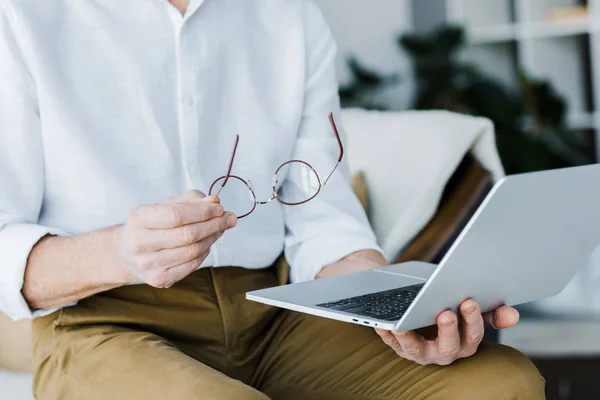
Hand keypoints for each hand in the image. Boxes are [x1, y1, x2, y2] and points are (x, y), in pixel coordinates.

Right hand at [114, 190, 236, 287]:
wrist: (127, 253)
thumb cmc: (151, 224)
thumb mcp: (165, 205)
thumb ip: (191, 200)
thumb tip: (215, 201)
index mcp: (139, 218)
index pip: (177, 215)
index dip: (203, 211)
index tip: (220, 207)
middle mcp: (140, 243)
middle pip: (188, 234)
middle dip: (214, 224)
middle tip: (229, 218)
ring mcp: (149, 264)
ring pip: (193, 251)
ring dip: (212, 238)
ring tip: (220, 229)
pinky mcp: (159, 279)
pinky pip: (192, 265)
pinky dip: (205, 252)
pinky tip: (207, 243)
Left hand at [317, 253, 519, 365]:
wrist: (420, 307)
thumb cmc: (449, 306)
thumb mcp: (469, 308)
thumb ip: (491, 311)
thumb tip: (512, 314)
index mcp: (465, 342)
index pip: (473, 336)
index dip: (473, 321)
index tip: (469, 301)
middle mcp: (444, 351)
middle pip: (449, 346)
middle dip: (449, 330)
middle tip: (446, 312)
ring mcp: (420, 351)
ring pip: (415, 349)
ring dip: (410, 337)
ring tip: (405, 323)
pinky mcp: (399, 346)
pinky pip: (390, 342)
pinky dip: (385, 332)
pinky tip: (382, 321)